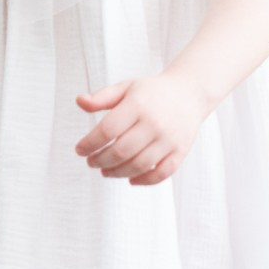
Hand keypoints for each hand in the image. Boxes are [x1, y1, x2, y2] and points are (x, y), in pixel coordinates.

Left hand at [74, 72, 211, 184]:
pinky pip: (163, 172)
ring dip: (118, 172)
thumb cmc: (150, 92)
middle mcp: (155, 123)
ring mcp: (170, 139)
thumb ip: (101, 97)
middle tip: (91, 162)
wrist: (189, 93)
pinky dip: (145, 180)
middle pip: (122, 150)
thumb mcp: (125, 88)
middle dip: (100, 160)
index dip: (90, 143)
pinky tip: (130, 179)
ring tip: (105, 171)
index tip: (79, 150)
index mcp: (138, 105)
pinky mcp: (181, 151)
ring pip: (140, 164)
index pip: (108, 130)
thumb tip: (79, 101)